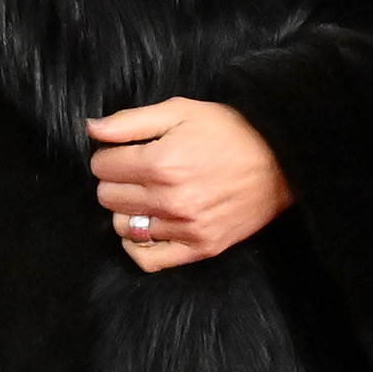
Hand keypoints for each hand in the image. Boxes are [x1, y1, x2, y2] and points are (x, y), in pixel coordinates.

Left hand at [86, 97, 293, 270]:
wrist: (281, 162)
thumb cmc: (231, 132)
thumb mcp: (181, 111)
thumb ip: (131, 122)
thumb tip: (91, 129)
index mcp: (160, 163)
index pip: (101, 167)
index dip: (109, 155)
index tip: (124, 152)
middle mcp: (169, 200)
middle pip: (107, 197)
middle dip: (115, 181)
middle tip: (136, 172)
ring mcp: (184, 228)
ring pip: (123, 227)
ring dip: (128, 210)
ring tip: (147, 196)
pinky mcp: (199, 248)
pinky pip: (148, 260)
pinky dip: (138, 245)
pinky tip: (147, 227)